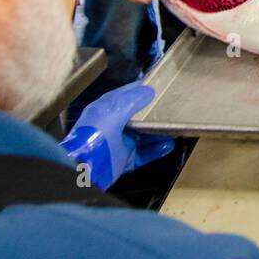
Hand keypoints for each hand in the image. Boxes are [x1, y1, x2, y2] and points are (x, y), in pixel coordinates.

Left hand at [60, 81, 175, 190]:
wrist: (83, 172)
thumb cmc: (94, 138)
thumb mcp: (111, 113)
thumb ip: (130, 100)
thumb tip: (149, 90)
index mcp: (106, 109)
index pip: (127, 95)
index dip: (142, 90)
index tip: (162, 85)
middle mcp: (113, 124)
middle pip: (138, 115)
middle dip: (155, 112)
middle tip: (174, 108)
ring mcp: (120, 143)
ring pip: (144, 135)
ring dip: (159, 132)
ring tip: (176, 129)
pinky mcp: (125, 160)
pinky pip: (145, 153)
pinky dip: (157, 150)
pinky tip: (169, 145)